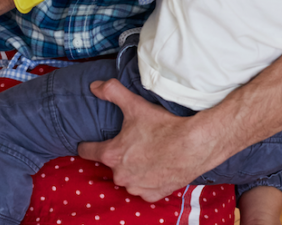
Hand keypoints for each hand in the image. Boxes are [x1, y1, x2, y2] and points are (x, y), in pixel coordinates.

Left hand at [77, 79, 219, 200]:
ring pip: (128, 179)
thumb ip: (111, 92)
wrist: (194, 146)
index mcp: (112, 155)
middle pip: (111, 165)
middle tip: (133, 144)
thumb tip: (93, 86)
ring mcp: (138, 187)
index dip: (87, 145)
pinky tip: (156, 168)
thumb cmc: (162, 126)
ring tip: (146, 155)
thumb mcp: (135, 105)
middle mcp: (121, 175)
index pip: (87, 152)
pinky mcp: (154, 195)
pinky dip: (148, 181)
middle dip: (119, 156)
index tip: (88, 143)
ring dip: (133, 170)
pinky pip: (144, 189)